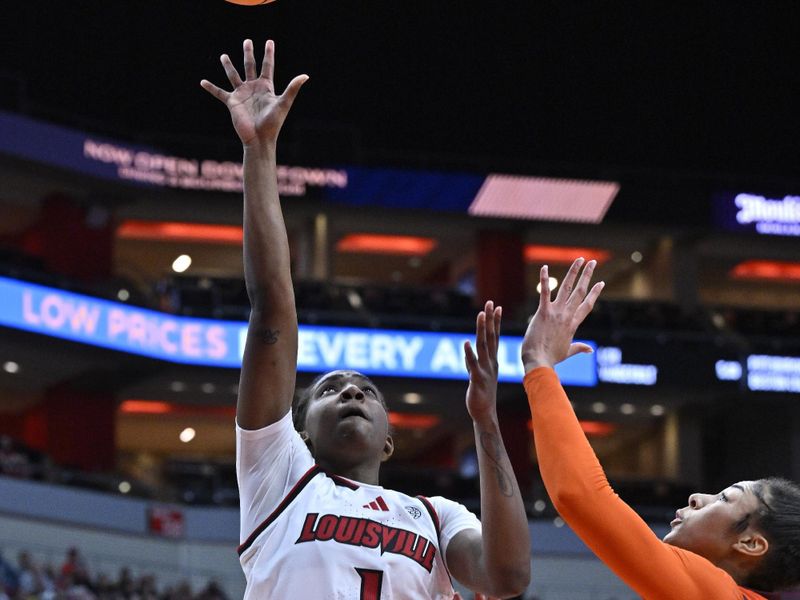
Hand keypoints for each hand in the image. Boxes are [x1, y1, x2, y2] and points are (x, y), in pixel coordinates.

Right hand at [201, 39, 307, 147]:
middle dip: (249, 53)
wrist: (259, 139)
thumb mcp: (283, 103)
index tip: (269, 41)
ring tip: (223, 56)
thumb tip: (305, 75)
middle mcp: (253, 88)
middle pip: (250, 66)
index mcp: (266, 87)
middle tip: (247, 41)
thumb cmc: (273, 123)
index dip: (268, 54)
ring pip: (234, 75)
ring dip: (228, 65)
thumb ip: (292, 88)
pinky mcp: (232, 102)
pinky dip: (211, 87)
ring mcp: (242, 94)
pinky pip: (219, 93)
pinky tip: (202, 82)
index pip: (267, 66)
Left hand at [464, 300, 501, 421]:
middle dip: (490, 319)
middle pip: (491, 337)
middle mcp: (490, 362)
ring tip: (480, 315)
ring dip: (482, 330)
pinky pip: (473, 364)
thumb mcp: (478, 372)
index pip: (495, 336)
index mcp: (492, 360)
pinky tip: (465, 342)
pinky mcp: (477, 379)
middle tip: (490, 303)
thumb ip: (473, 358)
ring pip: (483, 346)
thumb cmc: (482, 393)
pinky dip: (469, 353)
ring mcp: (485, 370)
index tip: (497, 306)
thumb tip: (469, 347)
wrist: (484, 412)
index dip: (495, 321)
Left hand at [521, 258, 603, 371]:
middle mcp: (567, 316)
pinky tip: (544, 267)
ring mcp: (556, 313)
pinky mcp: (543, 313)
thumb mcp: (567, 352)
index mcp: (573, 324)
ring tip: (579, 259)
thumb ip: (579, 348)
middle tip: (593, 262)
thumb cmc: (551, 358)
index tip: (601, 283)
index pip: (587, 305)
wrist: (539, 362)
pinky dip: (544, 280)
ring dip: (573, 272)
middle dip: (587, 275)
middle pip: (580, 292)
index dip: (594, 293)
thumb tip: (590, 350)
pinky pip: (544, 292)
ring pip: (567, 288)